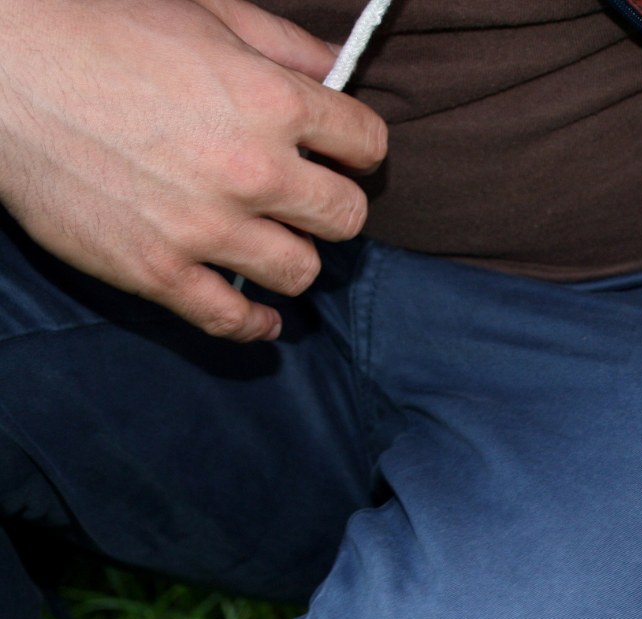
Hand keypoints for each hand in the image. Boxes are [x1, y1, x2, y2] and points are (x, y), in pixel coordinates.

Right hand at [0, 0, 386, 341]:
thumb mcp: (205, 12)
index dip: (358, 149)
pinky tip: (262, 315)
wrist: (1, 68)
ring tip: (275, 244)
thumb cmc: (100, 27)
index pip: (366, 144)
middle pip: (345, 218)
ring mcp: (204, 226)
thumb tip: (343, 61)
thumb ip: (284, 45)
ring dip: (294, 259)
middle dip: (333, 208)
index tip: (343, 156)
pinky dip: (255, 325)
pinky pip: (231, 319)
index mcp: (272, 101)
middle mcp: (251, 170)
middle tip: (309, 202)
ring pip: (300, 272)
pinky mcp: (155, 269)